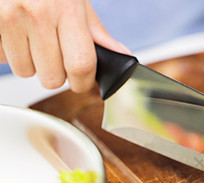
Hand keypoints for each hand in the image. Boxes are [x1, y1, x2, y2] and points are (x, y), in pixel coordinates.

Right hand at [0, 0, 129, 91]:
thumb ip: (96, 32)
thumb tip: (121, 56)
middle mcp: (37, 14)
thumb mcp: (78, 0)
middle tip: (56, 55)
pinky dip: (9, 52)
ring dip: (32, 64)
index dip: (83, 82)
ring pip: (25, 72)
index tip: (82, 82)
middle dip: (57, 74)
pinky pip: (2, 58)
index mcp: (67, 10)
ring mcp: (9, 18)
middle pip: (52, 78)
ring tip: (34, 40)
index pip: (81, 65)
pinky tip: (16, 34)